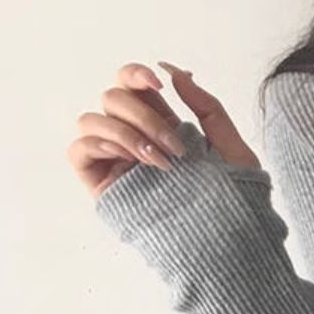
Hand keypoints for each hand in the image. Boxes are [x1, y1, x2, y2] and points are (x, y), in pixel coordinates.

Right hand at [67, 61, 261, 200]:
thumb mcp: (231, 148)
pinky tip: (130, 159)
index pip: (131, 84)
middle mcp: (133, 139)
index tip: (160, 85)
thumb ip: (207, 107)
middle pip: (113, 98)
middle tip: (176, 149)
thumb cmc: (235, 201)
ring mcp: (115, 161)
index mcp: (161, 125)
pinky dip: (99, 144)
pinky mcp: (102, 184)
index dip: (136, 74)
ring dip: (126, 133)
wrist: (228, 242)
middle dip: (144, 116)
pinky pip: (78, 149)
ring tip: (160, 163)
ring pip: (92, 119)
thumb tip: (174, 71)